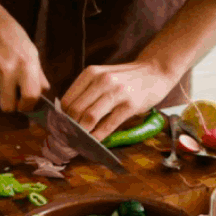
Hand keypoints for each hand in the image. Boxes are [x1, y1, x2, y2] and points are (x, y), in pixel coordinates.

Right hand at [0, 1, 49, 112]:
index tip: (25, 103)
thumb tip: (43, 96)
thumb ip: (39, 76)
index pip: (29, 98)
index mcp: (25, 65)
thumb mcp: (31, 52)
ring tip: (1, 76)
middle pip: (8, 107)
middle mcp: (7, 70)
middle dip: (11, 104)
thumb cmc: (12, 37)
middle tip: (12, 94)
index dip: (28, 105)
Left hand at [61, 61, 177, 139]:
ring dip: (81, 135)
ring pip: (89, 117)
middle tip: (66, 142)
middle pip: (75, 110)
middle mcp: (102, 80)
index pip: (66, 100)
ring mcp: (116, 92)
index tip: (59, 131)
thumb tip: (66, 118)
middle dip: (68, 130)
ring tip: (77, 144)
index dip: (60, 119)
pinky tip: (94, 143)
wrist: (156, 71)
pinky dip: (98, 137)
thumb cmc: (126, 79)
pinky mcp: (130, 105)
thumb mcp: (103, 78)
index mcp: (91, 73)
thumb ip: (86, 93)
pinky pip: (108, 125)